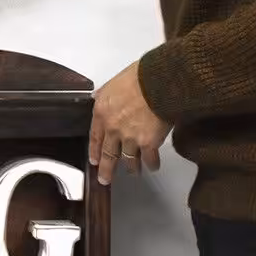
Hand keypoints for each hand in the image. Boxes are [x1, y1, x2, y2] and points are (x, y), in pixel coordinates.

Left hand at [89, 60, 170, 184]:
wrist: (160, 81)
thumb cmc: (142, 76)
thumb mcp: (115, 81)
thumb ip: (105, 92)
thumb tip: (97, 95)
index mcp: (103, 112)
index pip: (94, 137)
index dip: (94, 151)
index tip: (94, 161)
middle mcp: (113, 128)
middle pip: (108, 154)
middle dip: (106, 169)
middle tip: (105, 179)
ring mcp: (130, 138)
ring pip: (128, 159)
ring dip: (131, 167)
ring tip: (134, 172)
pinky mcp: (148, 143)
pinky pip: (149, 159)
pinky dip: (151, 164)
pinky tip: (153, 167)